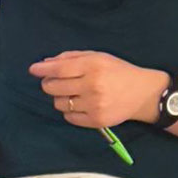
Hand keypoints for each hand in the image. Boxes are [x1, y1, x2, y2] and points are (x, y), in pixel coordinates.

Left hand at [29, 52, 164, 128]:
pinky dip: (70, 111)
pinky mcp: (96, 121)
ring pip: (59, 103)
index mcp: (93, 66)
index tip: (33, 69)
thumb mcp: (98, 57)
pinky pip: (69, 117)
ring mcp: (94, 105)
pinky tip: (80, 104)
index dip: (42, 70)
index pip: (59, 69)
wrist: (144, 93)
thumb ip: (71, 57)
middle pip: (53, 88)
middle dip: (49, 84)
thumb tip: (45, 63)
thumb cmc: (118, 71)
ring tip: (72, 93)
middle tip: (55, 82)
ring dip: (60, 98)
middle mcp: (92, 86)